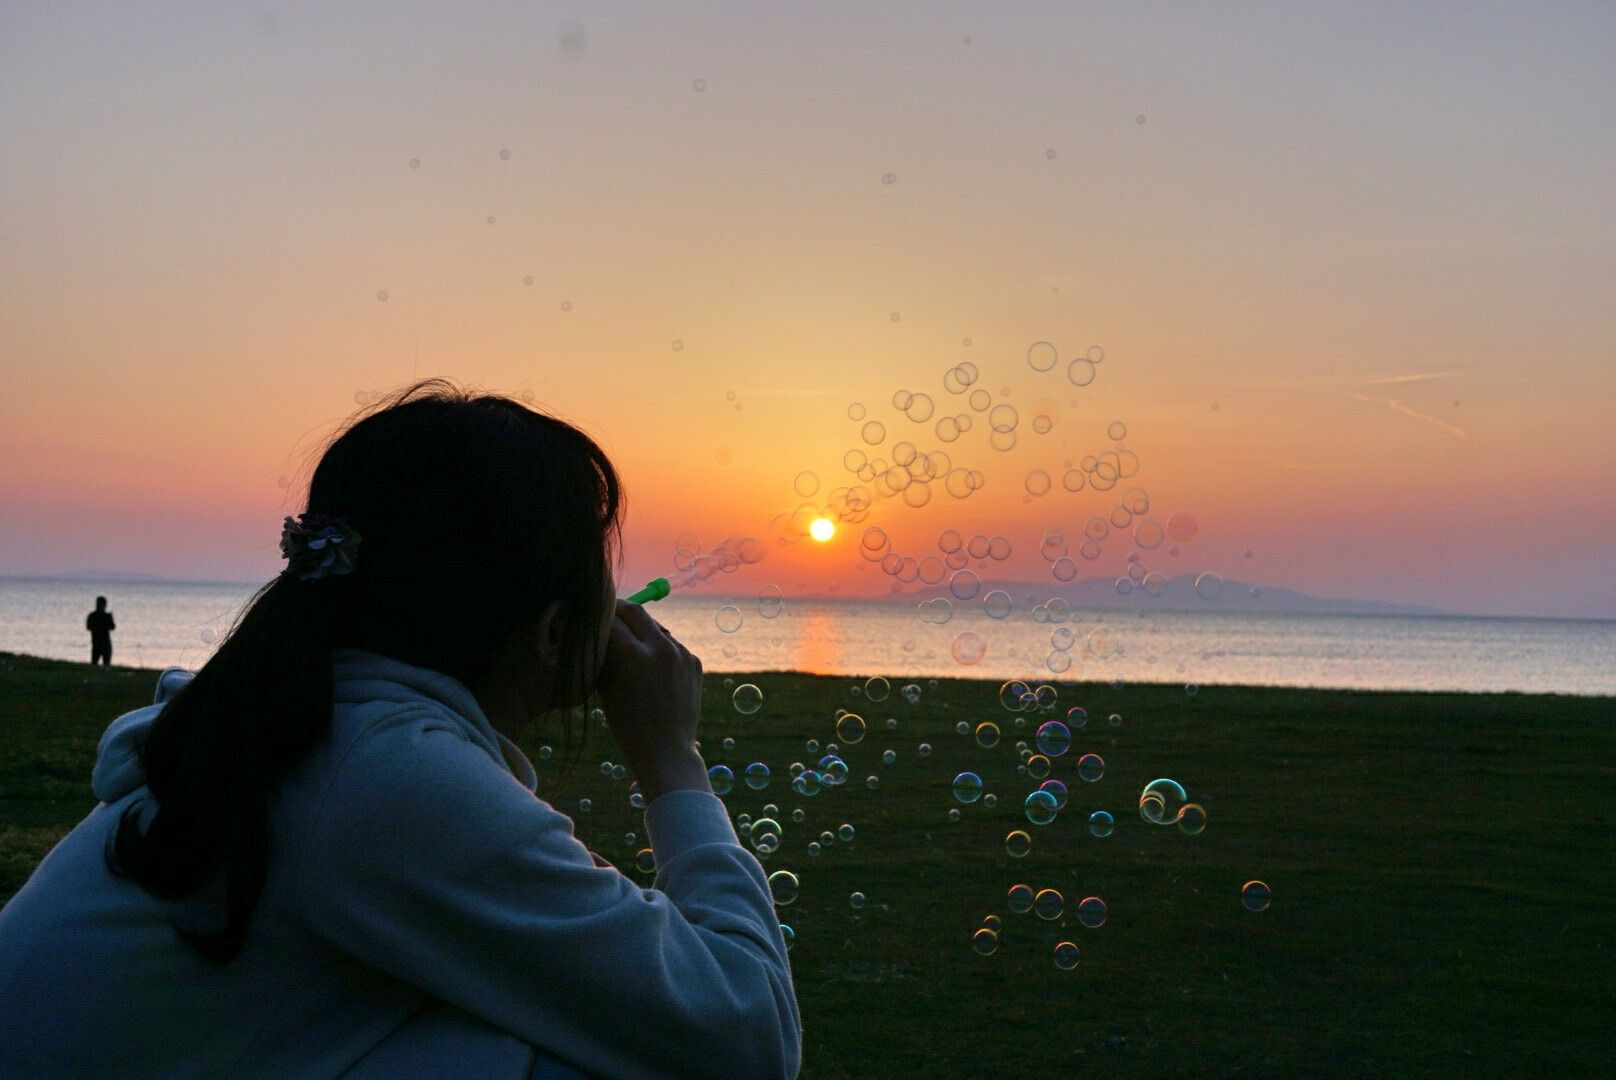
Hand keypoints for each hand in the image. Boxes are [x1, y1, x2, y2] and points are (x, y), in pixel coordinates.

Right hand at [595, 601, 710, 803]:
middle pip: (636, 612)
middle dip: (619, 609)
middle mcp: (661, 649)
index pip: (612, 619)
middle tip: (606, 611)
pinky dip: (658, 648)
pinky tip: (650, 665)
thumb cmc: (628, 724)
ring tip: (628, 645)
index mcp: (634, 656)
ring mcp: (682, 654)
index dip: (598, 616)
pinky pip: (671, 644)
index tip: (591, 615)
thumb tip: (597, 628)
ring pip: (655, 627)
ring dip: (640, 629)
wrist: (666, 751)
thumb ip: (602, 654)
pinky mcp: (694, 661)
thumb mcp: (606, 688)